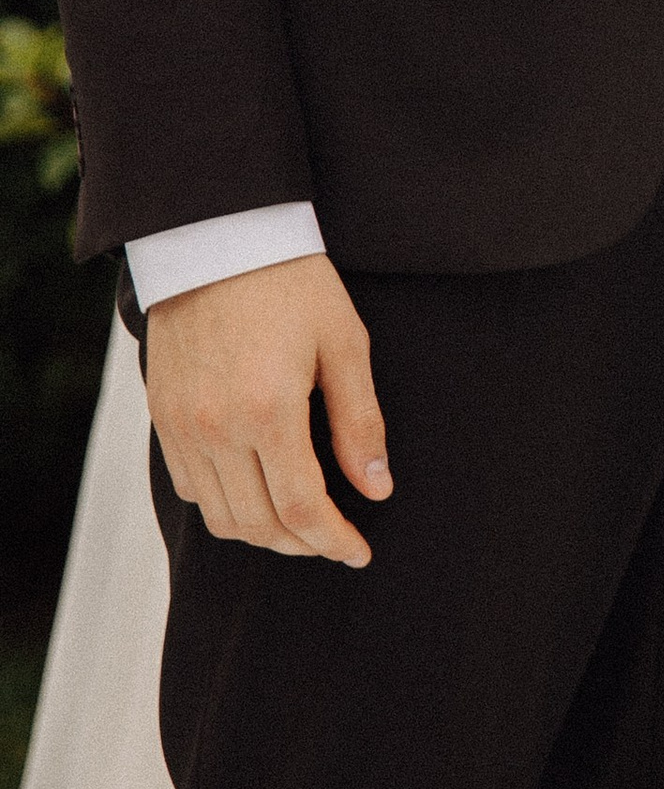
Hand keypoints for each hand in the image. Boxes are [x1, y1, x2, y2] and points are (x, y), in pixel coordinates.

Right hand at [145, 252, 389, 566]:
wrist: (219, 237)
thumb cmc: (293, 282)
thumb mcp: (345, 342)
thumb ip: (360, 422)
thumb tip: (376, 489)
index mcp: (269, 410)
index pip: (301, 508)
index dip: (333, 540)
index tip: (359, 552)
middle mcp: (217, 428)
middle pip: (258, 524)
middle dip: (303, 544)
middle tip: (336, 540)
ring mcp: (182, 426)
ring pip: (221, 516)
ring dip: (263, 532)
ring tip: (300, 522)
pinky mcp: (161, 416)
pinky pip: (190, 487)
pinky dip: (225, 504)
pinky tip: (256, 488)